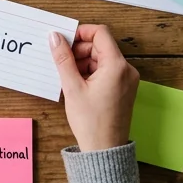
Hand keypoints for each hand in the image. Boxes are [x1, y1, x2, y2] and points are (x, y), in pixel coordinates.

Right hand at [49, 25, 138, 151]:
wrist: (104, 150)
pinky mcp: (124, 89)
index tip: (65, 40)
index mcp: (117, 66)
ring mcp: (127, 80)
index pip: (100, 33)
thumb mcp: (72, 87)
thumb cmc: (91, 123)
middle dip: (80, 50)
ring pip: (103, 59)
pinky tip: (78, 84)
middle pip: (101, 46)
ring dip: (84, 62)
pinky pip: (107, 71)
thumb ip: (63, 59)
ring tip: (69, 77)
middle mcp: (126, 70)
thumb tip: (55, 38)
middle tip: (62, 61)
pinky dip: (92, 72)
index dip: (81, 33)